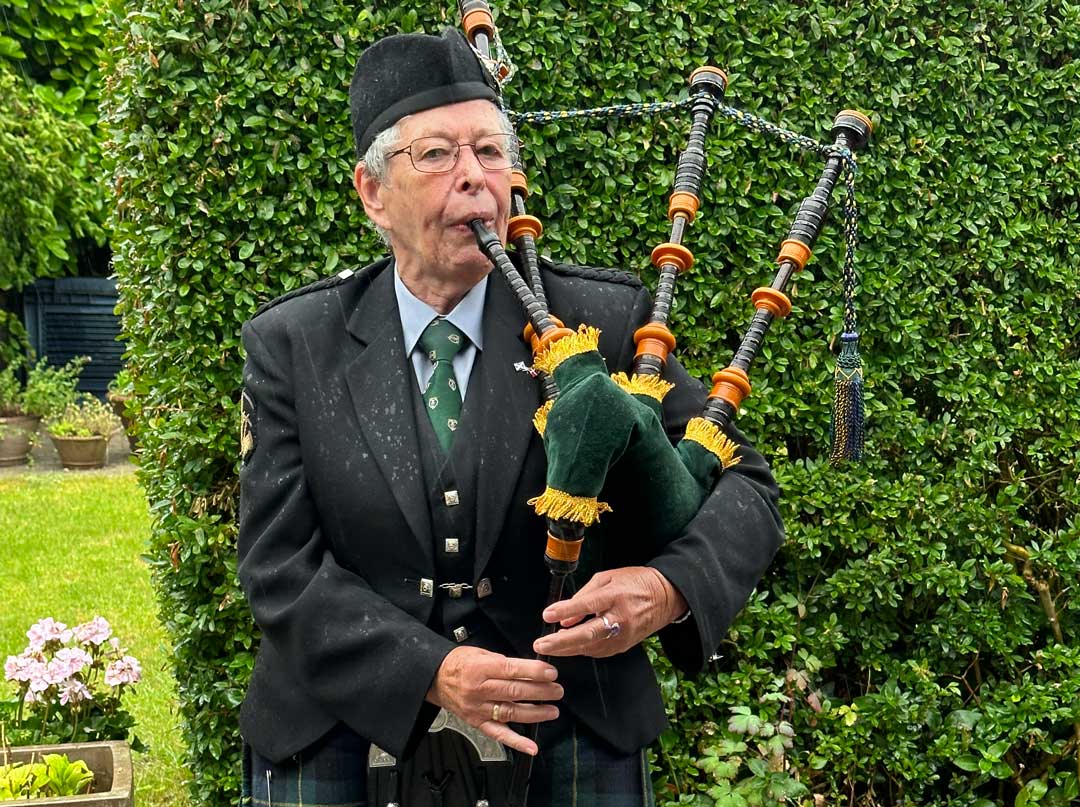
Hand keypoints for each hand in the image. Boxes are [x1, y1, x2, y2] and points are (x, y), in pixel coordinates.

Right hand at [426, 646, 562, 755]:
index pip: (511, 670)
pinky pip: (498, 734)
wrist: (434, 678)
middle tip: (557, 690)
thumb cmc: (458, 663)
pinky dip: (516, 742)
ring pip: (511, 713)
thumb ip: (503, 662)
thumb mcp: (480, 653)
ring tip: (552, 711)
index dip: (534, 672)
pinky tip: (532, 746)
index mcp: (480, 668)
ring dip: (535, 713)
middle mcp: (479, 690)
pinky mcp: (477, 723)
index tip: (551, 673)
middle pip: (514, 692)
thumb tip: (529, 669)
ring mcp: (478, 709)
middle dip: (540, 692)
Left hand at [533, 567, 687, 658]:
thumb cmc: (635, 582)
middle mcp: (620, 617)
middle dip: (561, 642)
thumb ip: (584, 595)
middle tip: (541, 644)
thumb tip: (564, 617)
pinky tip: (569, 646)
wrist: (665, 597)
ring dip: (568, 649)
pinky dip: (582, 649)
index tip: (547, 615)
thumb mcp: (608, 577)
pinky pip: (598, 651)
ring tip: (549, 646)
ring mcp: (623, 635)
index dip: (566, 611)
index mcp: (615, 595)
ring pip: (591, 647)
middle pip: (588, 633)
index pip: (587, 605)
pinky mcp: (624, 646)